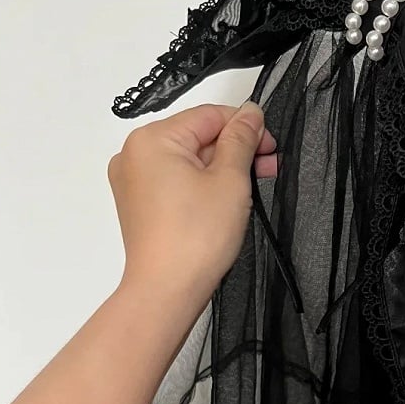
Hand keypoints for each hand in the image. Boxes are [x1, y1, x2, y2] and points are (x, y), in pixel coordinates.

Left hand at [108, 101, 275, 315]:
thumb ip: (241, 139)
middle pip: (197, 136)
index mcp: (152, 139)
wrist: (167, 289)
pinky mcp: (139, 203)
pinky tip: (228, 196)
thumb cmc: (195, 238)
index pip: (209, 116)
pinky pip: (176, 180)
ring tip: (254, 183)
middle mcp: (134, 154)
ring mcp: (133, 181)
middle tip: (268, 166)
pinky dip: (202, 183)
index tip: (271, 145)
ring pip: (188, 160)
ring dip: (223, 167)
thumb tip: (249, 114)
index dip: (246, 126)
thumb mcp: (230, 179)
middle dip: (236, 150)